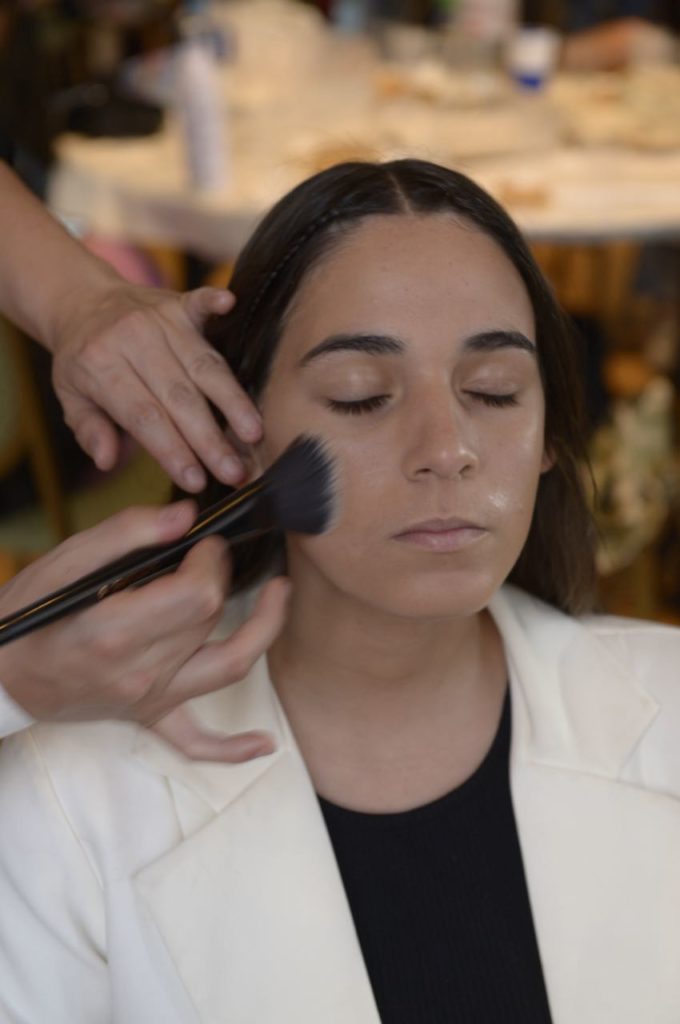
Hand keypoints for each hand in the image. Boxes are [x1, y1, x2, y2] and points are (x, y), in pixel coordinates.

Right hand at [0, 503, 289, 761]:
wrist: (1, 674)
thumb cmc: (27, 616)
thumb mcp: (65, 560)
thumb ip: (127, 533)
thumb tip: (185, 516)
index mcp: (116, 631)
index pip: (198, 595)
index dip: (211, 559)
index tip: (203, 540)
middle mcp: (139, 672)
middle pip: (211, 619)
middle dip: (222, 575)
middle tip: (212, 553)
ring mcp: (148, 700)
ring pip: (226, 669)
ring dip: (265, 630)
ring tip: (281, 595)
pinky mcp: (148, 718)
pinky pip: (195, 744)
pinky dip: (232, 749)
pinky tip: (266, 744)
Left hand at [49, 281, 261, 490]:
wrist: (80, 299)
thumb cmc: (82, 358)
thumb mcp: (70, 397)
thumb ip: (89, 429)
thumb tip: (106, 461)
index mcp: (101, 368)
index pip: (144, 417)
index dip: (173, 450)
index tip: (196, 480)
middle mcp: (132, 342)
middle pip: (179, 397)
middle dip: (210, 438)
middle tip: (234, 472)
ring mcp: (158, 320)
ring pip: (203, 365)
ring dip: (232, 400)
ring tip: (253, 433)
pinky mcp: (177, 303)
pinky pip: (200, 302)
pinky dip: (215, 302)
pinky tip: (231, 304)